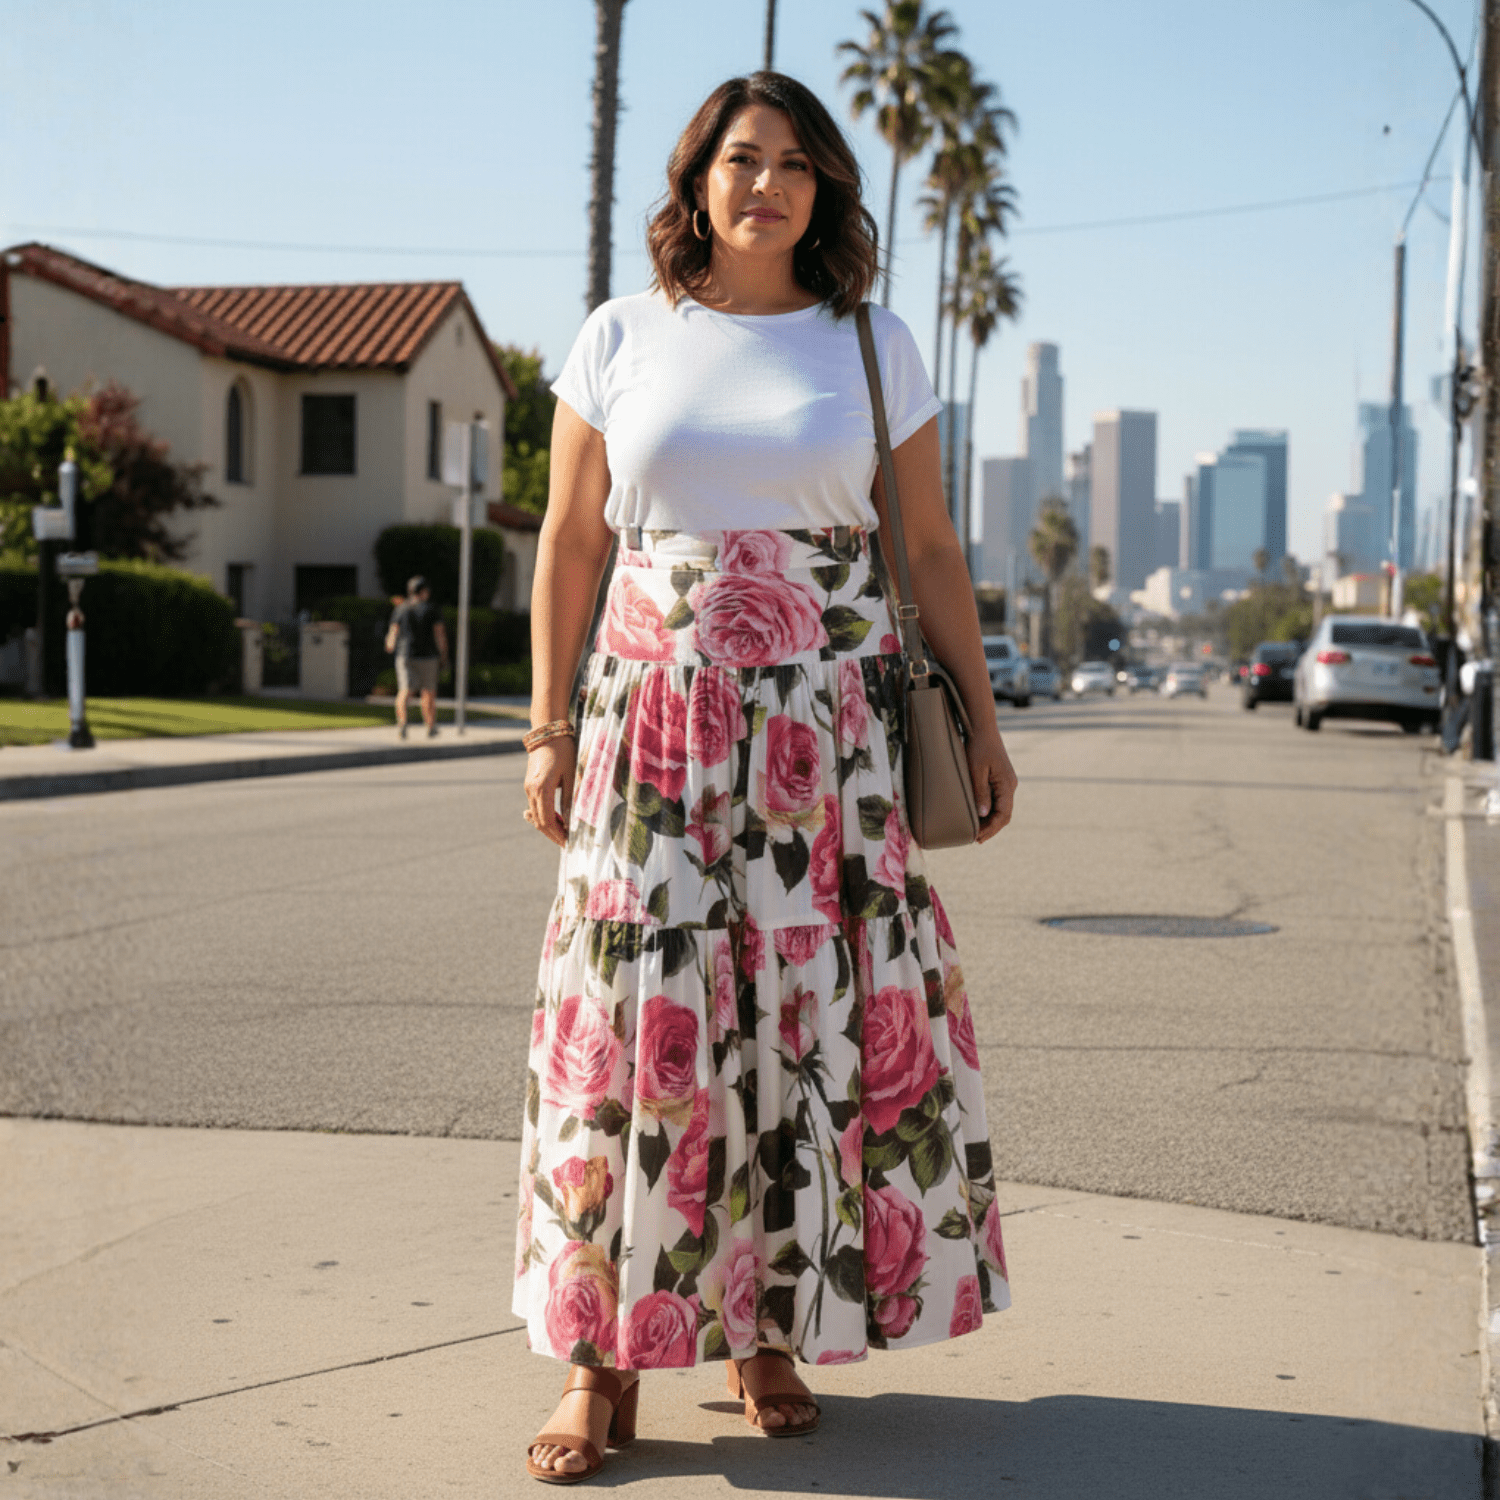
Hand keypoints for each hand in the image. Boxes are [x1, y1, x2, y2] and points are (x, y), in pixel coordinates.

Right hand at [524, 737, 576, 847]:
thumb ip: (569, 799)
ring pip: (536, 816)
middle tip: (566, 843)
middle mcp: (531, 790)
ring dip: (548, 826)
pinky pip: (535, 806)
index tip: (568, 843)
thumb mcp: (571, 775)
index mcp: (541, 788)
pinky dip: (544, 816)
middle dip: (552, 834)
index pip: (547, 820)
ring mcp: (528, 788)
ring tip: (563, 833)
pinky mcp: (529, 785)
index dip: (557, 834)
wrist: (547, 733)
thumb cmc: (563, 752)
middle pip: (539, 821)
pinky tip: (556, 820)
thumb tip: (572, 821)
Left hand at [967, 727, 1016, 843]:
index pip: (1003, 815)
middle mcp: (1010, 785)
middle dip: (991, 829)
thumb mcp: (976, 771)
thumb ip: (980, 793)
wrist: (982, 727)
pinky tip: (979, 815)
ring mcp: (1007, 782)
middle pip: (1004, 814)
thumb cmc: (977, 747)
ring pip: (1002, 808)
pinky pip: (998, 799)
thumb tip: (983, 815)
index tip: (977, 838)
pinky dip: (990, 811)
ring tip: (976, 832)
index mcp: (1007, 785)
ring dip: (990, 821)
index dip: (991, 829)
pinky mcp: (1001, 778)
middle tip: (975, 839)